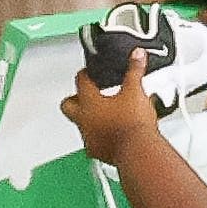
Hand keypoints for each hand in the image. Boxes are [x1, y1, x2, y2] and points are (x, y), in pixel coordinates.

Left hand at [62, 50, 162, 167]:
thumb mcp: (136, 90)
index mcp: (89, 103)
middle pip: (67, 105)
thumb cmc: (133, 123)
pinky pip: (94, 142)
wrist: (139, 151)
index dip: (85, 74)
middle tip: (85, 93)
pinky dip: (100, 136)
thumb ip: (134, 71)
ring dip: (88, 118)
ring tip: (102, 113)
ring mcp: (89, 138)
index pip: (80, 82)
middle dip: (74, 98)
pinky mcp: (99, 153)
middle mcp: (84, 121)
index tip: (89, 71)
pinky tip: (111, 133)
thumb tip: (136, 55)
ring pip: (80, 125)